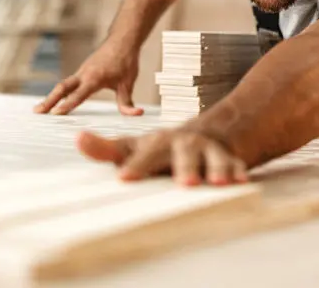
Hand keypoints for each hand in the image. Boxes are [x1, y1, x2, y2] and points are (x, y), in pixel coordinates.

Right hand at [34, 39, 141, 115]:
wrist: (122, 40)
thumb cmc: (125, 60)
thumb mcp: (128, 82)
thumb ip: (128, 101)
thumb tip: (136, 113)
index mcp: (94, 78)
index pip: (78, 94)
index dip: (67, 104)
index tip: (55, 114)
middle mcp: (84, 74)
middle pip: (62, 88)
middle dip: (49, 100)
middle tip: (37, 112)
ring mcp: (81, 72)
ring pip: (62, 85)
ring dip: (50, 97)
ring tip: (38, 110)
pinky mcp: (82, 71)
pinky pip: (67, 83)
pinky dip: (58, 92)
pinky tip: (52, 100)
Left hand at [76, 128, 248, 185]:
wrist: (206, 134)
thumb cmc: (163, 149)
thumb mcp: (134, 147)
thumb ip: (106, 149)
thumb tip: (78, 140)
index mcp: (159, 142)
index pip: (146, 153)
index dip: (137, 165)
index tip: (126, 178)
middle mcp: (184, 143)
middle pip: (184, 153)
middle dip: (185, 167)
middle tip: (185, 184)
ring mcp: (208, 150)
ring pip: (213, 158)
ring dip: (216, 169)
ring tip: (219, 182)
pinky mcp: (228, 159)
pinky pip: (235, 165)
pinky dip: (238, 172)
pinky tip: (240, 181)